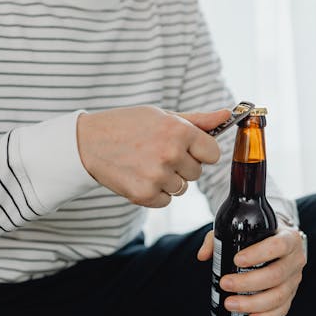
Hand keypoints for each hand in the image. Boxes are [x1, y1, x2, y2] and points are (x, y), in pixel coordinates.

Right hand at [77, 106, 230, 207]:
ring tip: (146, 164)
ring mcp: (157, 176)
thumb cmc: (127, 125)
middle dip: (183, 165)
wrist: (88, 142)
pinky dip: (155, 192)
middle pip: (197, 172)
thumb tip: (228, 115)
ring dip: (169, 179)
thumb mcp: (162, 116)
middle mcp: (170, 153)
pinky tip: (139, 176)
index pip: (212, 153)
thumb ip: (198, 120)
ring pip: (182, 188)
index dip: (200, 151)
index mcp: (179, 131)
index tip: (187, 148)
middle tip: (158, 153)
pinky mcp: (144, 194)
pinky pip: (165, 200)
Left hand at [197, 223, 307, 315]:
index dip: (258, 254)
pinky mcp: (291, 294)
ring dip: (253, 303)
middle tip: (225, 284)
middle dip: (248, 283)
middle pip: (276, 275)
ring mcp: (295, 279)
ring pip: (279, 296)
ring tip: (230, 303)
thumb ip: (220, 239)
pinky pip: (282, 309)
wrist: (281, 241)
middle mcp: (296, 259)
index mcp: (289, 238)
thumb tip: (203, 255)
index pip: (278, 246)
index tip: (237, 260)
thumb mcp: (242, 230)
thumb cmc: (261, 236)